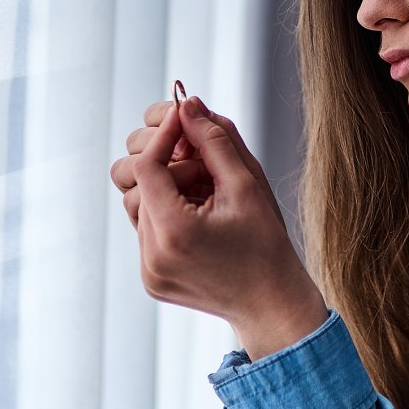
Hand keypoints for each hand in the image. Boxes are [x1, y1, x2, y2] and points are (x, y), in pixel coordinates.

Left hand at [112, 95, 325, 359]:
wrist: (272, 304)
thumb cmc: (267, 246)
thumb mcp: (247, 185)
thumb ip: (214, 140)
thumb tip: (187, 104)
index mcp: (175, 233)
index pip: (147, 165)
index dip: (164, 136)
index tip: (184, 118)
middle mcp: (152, 256)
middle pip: (136, 184)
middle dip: (167, 165)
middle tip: (203, 165)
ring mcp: (148, 272)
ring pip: (138, 206)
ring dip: (167, 191)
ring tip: (206, 196)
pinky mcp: (151, 280)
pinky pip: (146, 231)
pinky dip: (168, 214)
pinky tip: (201, 220)